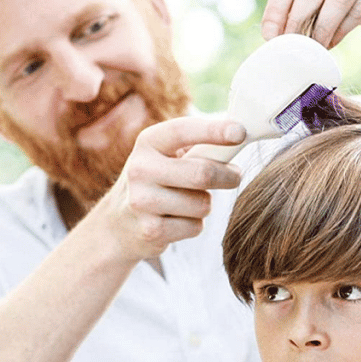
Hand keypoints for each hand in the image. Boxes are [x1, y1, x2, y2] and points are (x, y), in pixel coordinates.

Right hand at [95, 116, 244, 260]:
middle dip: (228, 176)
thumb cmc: (158, 180)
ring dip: (205, 204)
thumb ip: (198, 146)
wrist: (119, 223)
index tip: (240, 132)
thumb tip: (241, 134)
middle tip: (235, 176)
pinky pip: (195, 226)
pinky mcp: (150, 230)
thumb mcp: (167, 155)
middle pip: (202, 173)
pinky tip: (177, 220)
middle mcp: (140, 169)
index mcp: (148, 142)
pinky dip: (194, 224)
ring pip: (203, 204)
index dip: (214, 131)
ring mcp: (142, 201)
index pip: (183, 131)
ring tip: (189, 201)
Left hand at [261, 0, 360, 48]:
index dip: (276, 9)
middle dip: (297, 21)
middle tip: (291, 47)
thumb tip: (272, 33)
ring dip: (321, 29)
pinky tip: (333, 42)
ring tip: (314, 48)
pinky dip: (342, 30)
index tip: (270, 36)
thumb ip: (304, 3)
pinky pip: (360, 8)